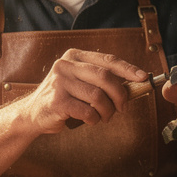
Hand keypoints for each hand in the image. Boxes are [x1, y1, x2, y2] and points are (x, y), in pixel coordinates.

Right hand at [23, 49, 147, 132]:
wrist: (33, 113)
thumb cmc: (63, 98)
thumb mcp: (80, 82)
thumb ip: (101, 80)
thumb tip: (134, 84)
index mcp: (74, 56)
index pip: (107, 59)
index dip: (128, 69)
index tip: (143, 77)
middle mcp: (65, 65)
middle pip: (105, 77)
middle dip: (120, 94)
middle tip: (123, 107)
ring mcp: (59, 82)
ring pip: (98, 96)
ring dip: (108, 110)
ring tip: (105, 116)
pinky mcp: (56, 101)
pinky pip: (87, 111)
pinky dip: (94, 118)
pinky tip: (91, 120)